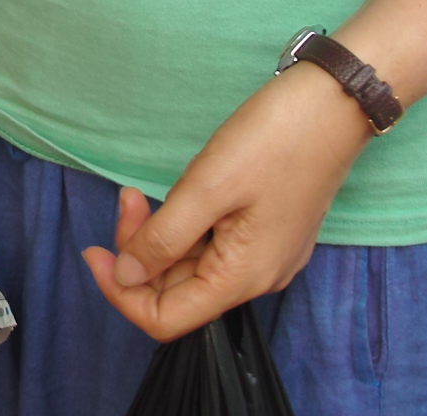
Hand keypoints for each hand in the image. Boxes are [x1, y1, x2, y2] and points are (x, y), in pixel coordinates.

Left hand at [81, 62, 369, 339]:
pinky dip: (180, 228)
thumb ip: (163, 238)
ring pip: (190, 267)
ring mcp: (262, 255)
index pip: (166, 319)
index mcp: (241, 278)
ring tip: (137, 194)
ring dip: (156, 237)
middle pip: (175, 292)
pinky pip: (209, 247)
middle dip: (136, 254)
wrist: (333, 107)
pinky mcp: (264, 232)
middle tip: (126, 200)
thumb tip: (126, 275)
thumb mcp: (207, 188)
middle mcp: (255, 278)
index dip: (122, 293)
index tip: (93, 250)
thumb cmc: (273, 142)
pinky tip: (170, 199)